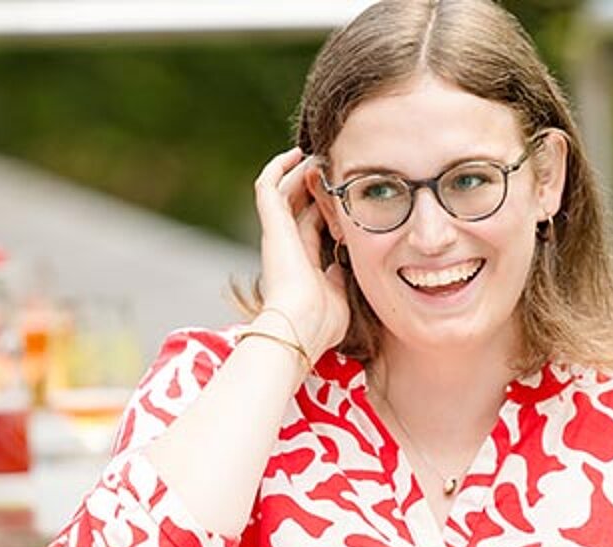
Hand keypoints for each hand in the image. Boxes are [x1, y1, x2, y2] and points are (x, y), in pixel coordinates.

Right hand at [253, 147, 351, 358]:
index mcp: (303, 262)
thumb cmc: (321, 322)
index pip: (313, 226)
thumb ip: (341, 277)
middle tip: (333, 166)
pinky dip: (278, 167)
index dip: (326, 208)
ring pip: (283, 191)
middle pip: (298, 205)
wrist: (301, 325)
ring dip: (299, 172)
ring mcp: (277, 234)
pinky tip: (296, 153)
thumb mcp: (340, 296)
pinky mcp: (271, 225)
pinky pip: (267, 186)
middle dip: (313, 185)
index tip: (344, 193)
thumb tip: (345, 263)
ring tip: (317, 155)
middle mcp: (287, 245)